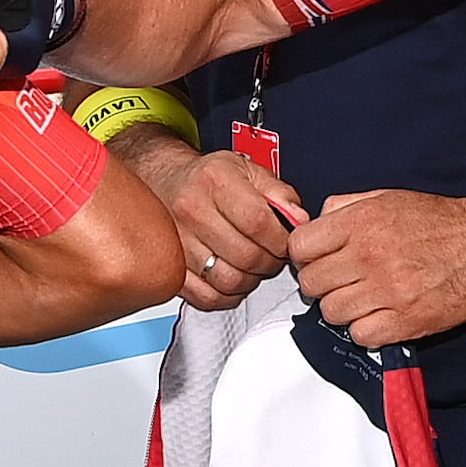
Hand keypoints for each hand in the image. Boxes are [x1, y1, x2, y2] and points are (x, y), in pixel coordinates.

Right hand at [161, 146, 303, 308]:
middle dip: (270, 262)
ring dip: (250, 280)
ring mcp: (177, 241)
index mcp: (215, 181)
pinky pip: (206, 296)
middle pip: (245, 255)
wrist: (166, 181)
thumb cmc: (210, 178)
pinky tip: (232, 279)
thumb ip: (279, 193)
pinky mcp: (171, 266)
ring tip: (252, 266)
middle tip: (272, 255)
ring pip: (228, 280)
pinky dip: (226, 296)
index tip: (287, 242)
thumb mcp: (248, 170)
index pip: (258, 222)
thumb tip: (299, 220)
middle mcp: (192, 209)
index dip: (281, 240)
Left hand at [290, 188, 465, 349]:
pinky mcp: (404, 320)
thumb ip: (345, 206)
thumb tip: (317, 220)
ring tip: (362, 297)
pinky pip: (360, 335)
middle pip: (311, 284)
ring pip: (332, 313)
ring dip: (342, 308)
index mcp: (360, 223)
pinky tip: (378, 314)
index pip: (300, 247)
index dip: (304, 255)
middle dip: (321, 283)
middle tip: (339, 280)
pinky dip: (365, 329)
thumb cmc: (438, 222)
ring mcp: (386, 291)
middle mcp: (368, 256)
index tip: (316, 259)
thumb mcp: (386, 197)